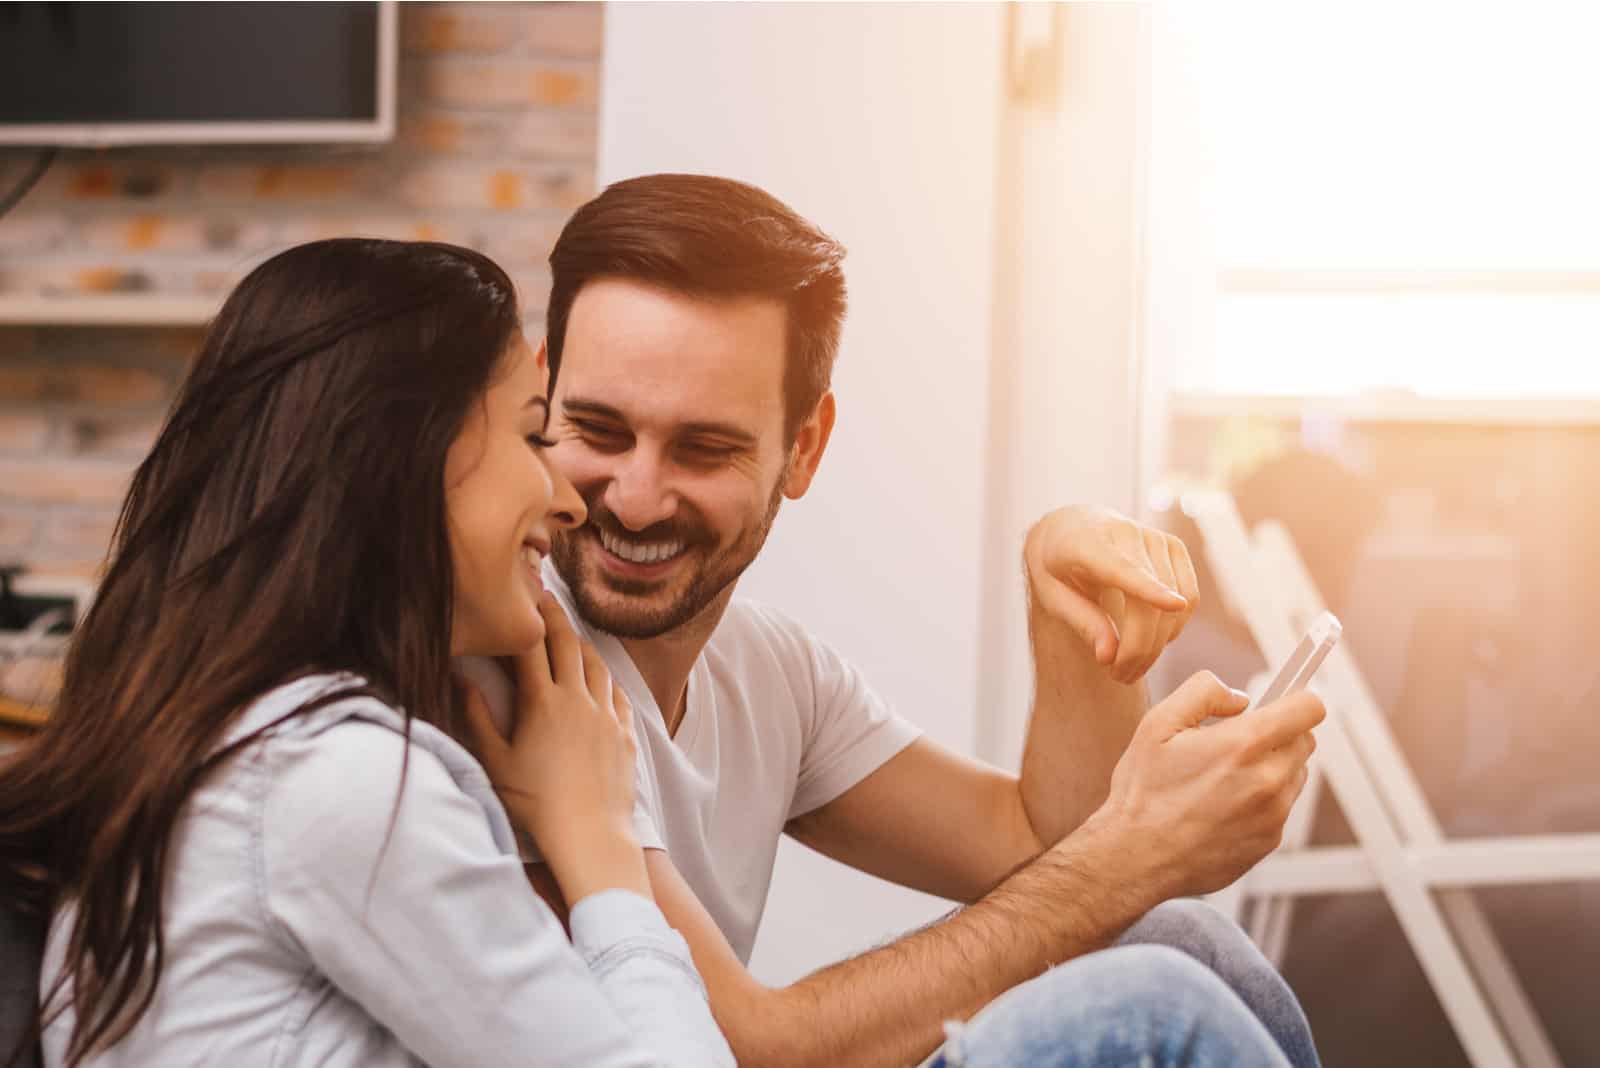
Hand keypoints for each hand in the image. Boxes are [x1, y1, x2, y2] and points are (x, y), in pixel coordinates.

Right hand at [461, 594, 645, 901]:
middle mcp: (577, 699)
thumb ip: (476, 718)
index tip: (518, 596)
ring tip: (571, 634)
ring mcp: (605, 714)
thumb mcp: (496, 763)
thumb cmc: (536, 804)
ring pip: (597, 665)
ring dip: (582, 644)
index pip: (530, 646)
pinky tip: (601, 679)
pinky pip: (617, 694)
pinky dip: (606, 679)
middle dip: (555, 617)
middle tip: (546, 598)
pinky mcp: (624, 733)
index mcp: (541, 702)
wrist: (590, 834)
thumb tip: (461, 679)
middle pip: (567, 644)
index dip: (523, 618)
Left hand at [1024, 505, 1197, 682]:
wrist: (1071, 527)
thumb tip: (1108, 656)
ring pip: (1177, 605)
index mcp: (1087, 543)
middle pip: (1150, 604)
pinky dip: (1174, 626)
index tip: (1175, 606)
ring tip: (1130, 664)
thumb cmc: (1057, 566)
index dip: (1150, 588)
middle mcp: (1127, 534)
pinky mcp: (1175, 548)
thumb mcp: (1051, 595)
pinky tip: (1150, 637)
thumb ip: (1081, 621)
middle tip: (1120, 677)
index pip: (1123, 568)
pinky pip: (1191, 597)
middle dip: (1139, 650)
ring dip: (1158, 645)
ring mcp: (1156, 538)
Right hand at [1086, 671, 1324, 897]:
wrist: (1137, 857)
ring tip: (1224, 778)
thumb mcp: (1157, 725)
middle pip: (1305, 740)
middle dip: (1278, 733)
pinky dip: (1261, 800)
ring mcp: (1273, 814)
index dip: (1296, 699)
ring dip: (1272, 767)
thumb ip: (1203, 692)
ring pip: (1295, 774)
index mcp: (1243, 745)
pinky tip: (1222, 806)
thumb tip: (1240, 698)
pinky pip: (1281, 806)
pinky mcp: (1270, 840)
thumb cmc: (1144, 793)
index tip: (1280, 702)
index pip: (1308, 709)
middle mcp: (1268, 780)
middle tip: (1237, 742)